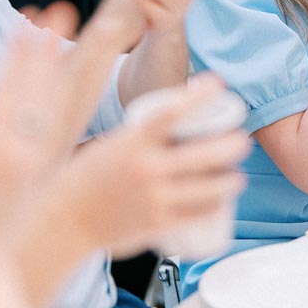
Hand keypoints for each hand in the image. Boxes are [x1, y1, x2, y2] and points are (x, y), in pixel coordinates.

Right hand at [53, 74, 248, 259]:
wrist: (65, 218)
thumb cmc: (87, 178)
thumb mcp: (112, 145)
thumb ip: (143, 135)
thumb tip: (176, 119)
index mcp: (133, 142)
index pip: (172, 112)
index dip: (199, 96)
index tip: (218, 84)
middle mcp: (147, 168)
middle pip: (206, 153)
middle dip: (233, 145)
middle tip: (243, 141)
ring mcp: (155, 198)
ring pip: (210, 187)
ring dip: (232, 180)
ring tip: (237, 176)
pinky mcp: (159, 224)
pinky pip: (198, 214)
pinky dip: (216, 205)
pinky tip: (222, 200)